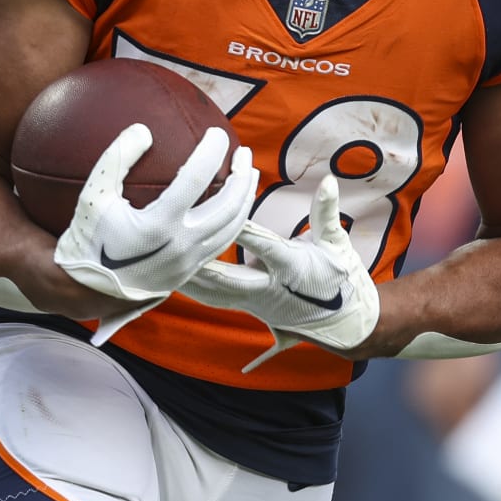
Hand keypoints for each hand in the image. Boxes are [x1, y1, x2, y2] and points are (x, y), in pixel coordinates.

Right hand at [54, 124, 257, 304]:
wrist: (88, 290)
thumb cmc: (88, 238)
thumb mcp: (93, 195)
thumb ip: (116, 158)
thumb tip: (144, 130)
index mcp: (158, 224)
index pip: (196, 179)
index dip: (211, 152)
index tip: (217, 133)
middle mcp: (180, 244)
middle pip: (228, 206)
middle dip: (241, 176)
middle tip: (244, 151)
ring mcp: (189, 260)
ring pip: (232, 227)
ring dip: (245, 198)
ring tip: (249, 174)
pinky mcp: (190, 271)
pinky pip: (223, 243)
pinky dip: (235, 220)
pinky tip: (234, 204)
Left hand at [182, 174, 379, 371]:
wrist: (342, 322)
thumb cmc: (340, 277)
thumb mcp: (337, 243)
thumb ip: (326, 212)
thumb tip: (328, 178)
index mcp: (293, 268)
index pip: (266, 246)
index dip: (244, 233)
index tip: (222, 217)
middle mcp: (271, 289)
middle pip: (230, 279)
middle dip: (201, 268)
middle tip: (172, 253)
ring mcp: (257, 303)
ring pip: (216, 295)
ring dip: (189, 282)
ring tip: (158, 269)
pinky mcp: (248, 308)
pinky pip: (216, 301)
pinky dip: (194, 291)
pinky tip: (169, 282)